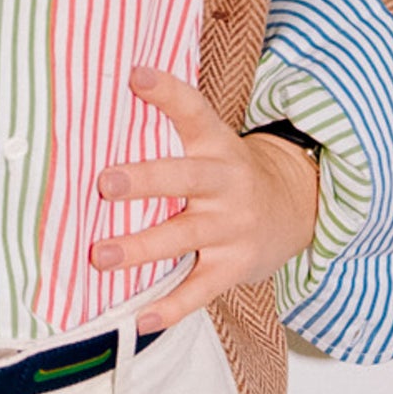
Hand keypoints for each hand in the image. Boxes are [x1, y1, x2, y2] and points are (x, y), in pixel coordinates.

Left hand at [91, 64, 319, 334]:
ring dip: (140, 248)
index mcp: (217, 145)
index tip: (135, 75)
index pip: (193, 111)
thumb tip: (112, 93)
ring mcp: (232, 227)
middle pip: (185, 178)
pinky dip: (170, 307)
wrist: (293, 210)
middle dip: (145, 180)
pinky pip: (200, 289)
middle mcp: (226, 183)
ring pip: (183, 237)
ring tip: (99, 256)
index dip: (166, 91)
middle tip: (104, 183)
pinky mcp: (235, 266)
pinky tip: (139, 318)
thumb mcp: (212, 141)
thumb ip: (172, 125)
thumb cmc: (228, 173)